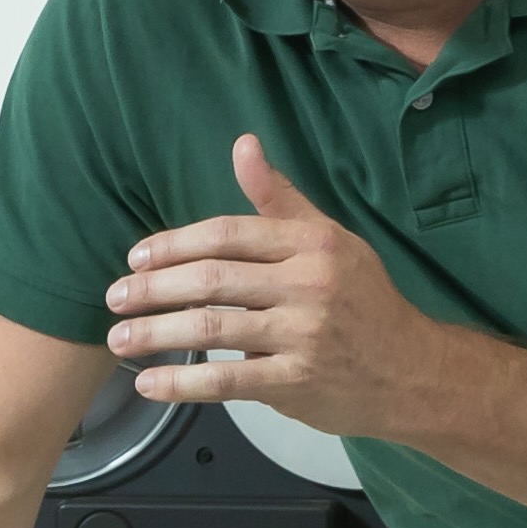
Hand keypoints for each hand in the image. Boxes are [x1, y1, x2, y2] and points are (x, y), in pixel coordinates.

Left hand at [102, 135, 459, 442]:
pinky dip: (182, 384)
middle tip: (114, 298)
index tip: (136, 257)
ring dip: (156, 333)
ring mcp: (302, 336)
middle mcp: (308, 285)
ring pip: (212, 330)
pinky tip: (149, 383)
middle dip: (152, 289)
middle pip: (212, 280)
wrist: (412, 371)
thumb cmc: (364, 301)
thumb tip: (243, 144)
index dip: (174, 245)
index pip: (227, 235)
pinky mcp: (296, 383)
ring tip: (118, 339)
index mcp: (312, 244)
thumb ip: (279, 200)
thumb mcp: (330, 240)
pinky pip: (227, 383)